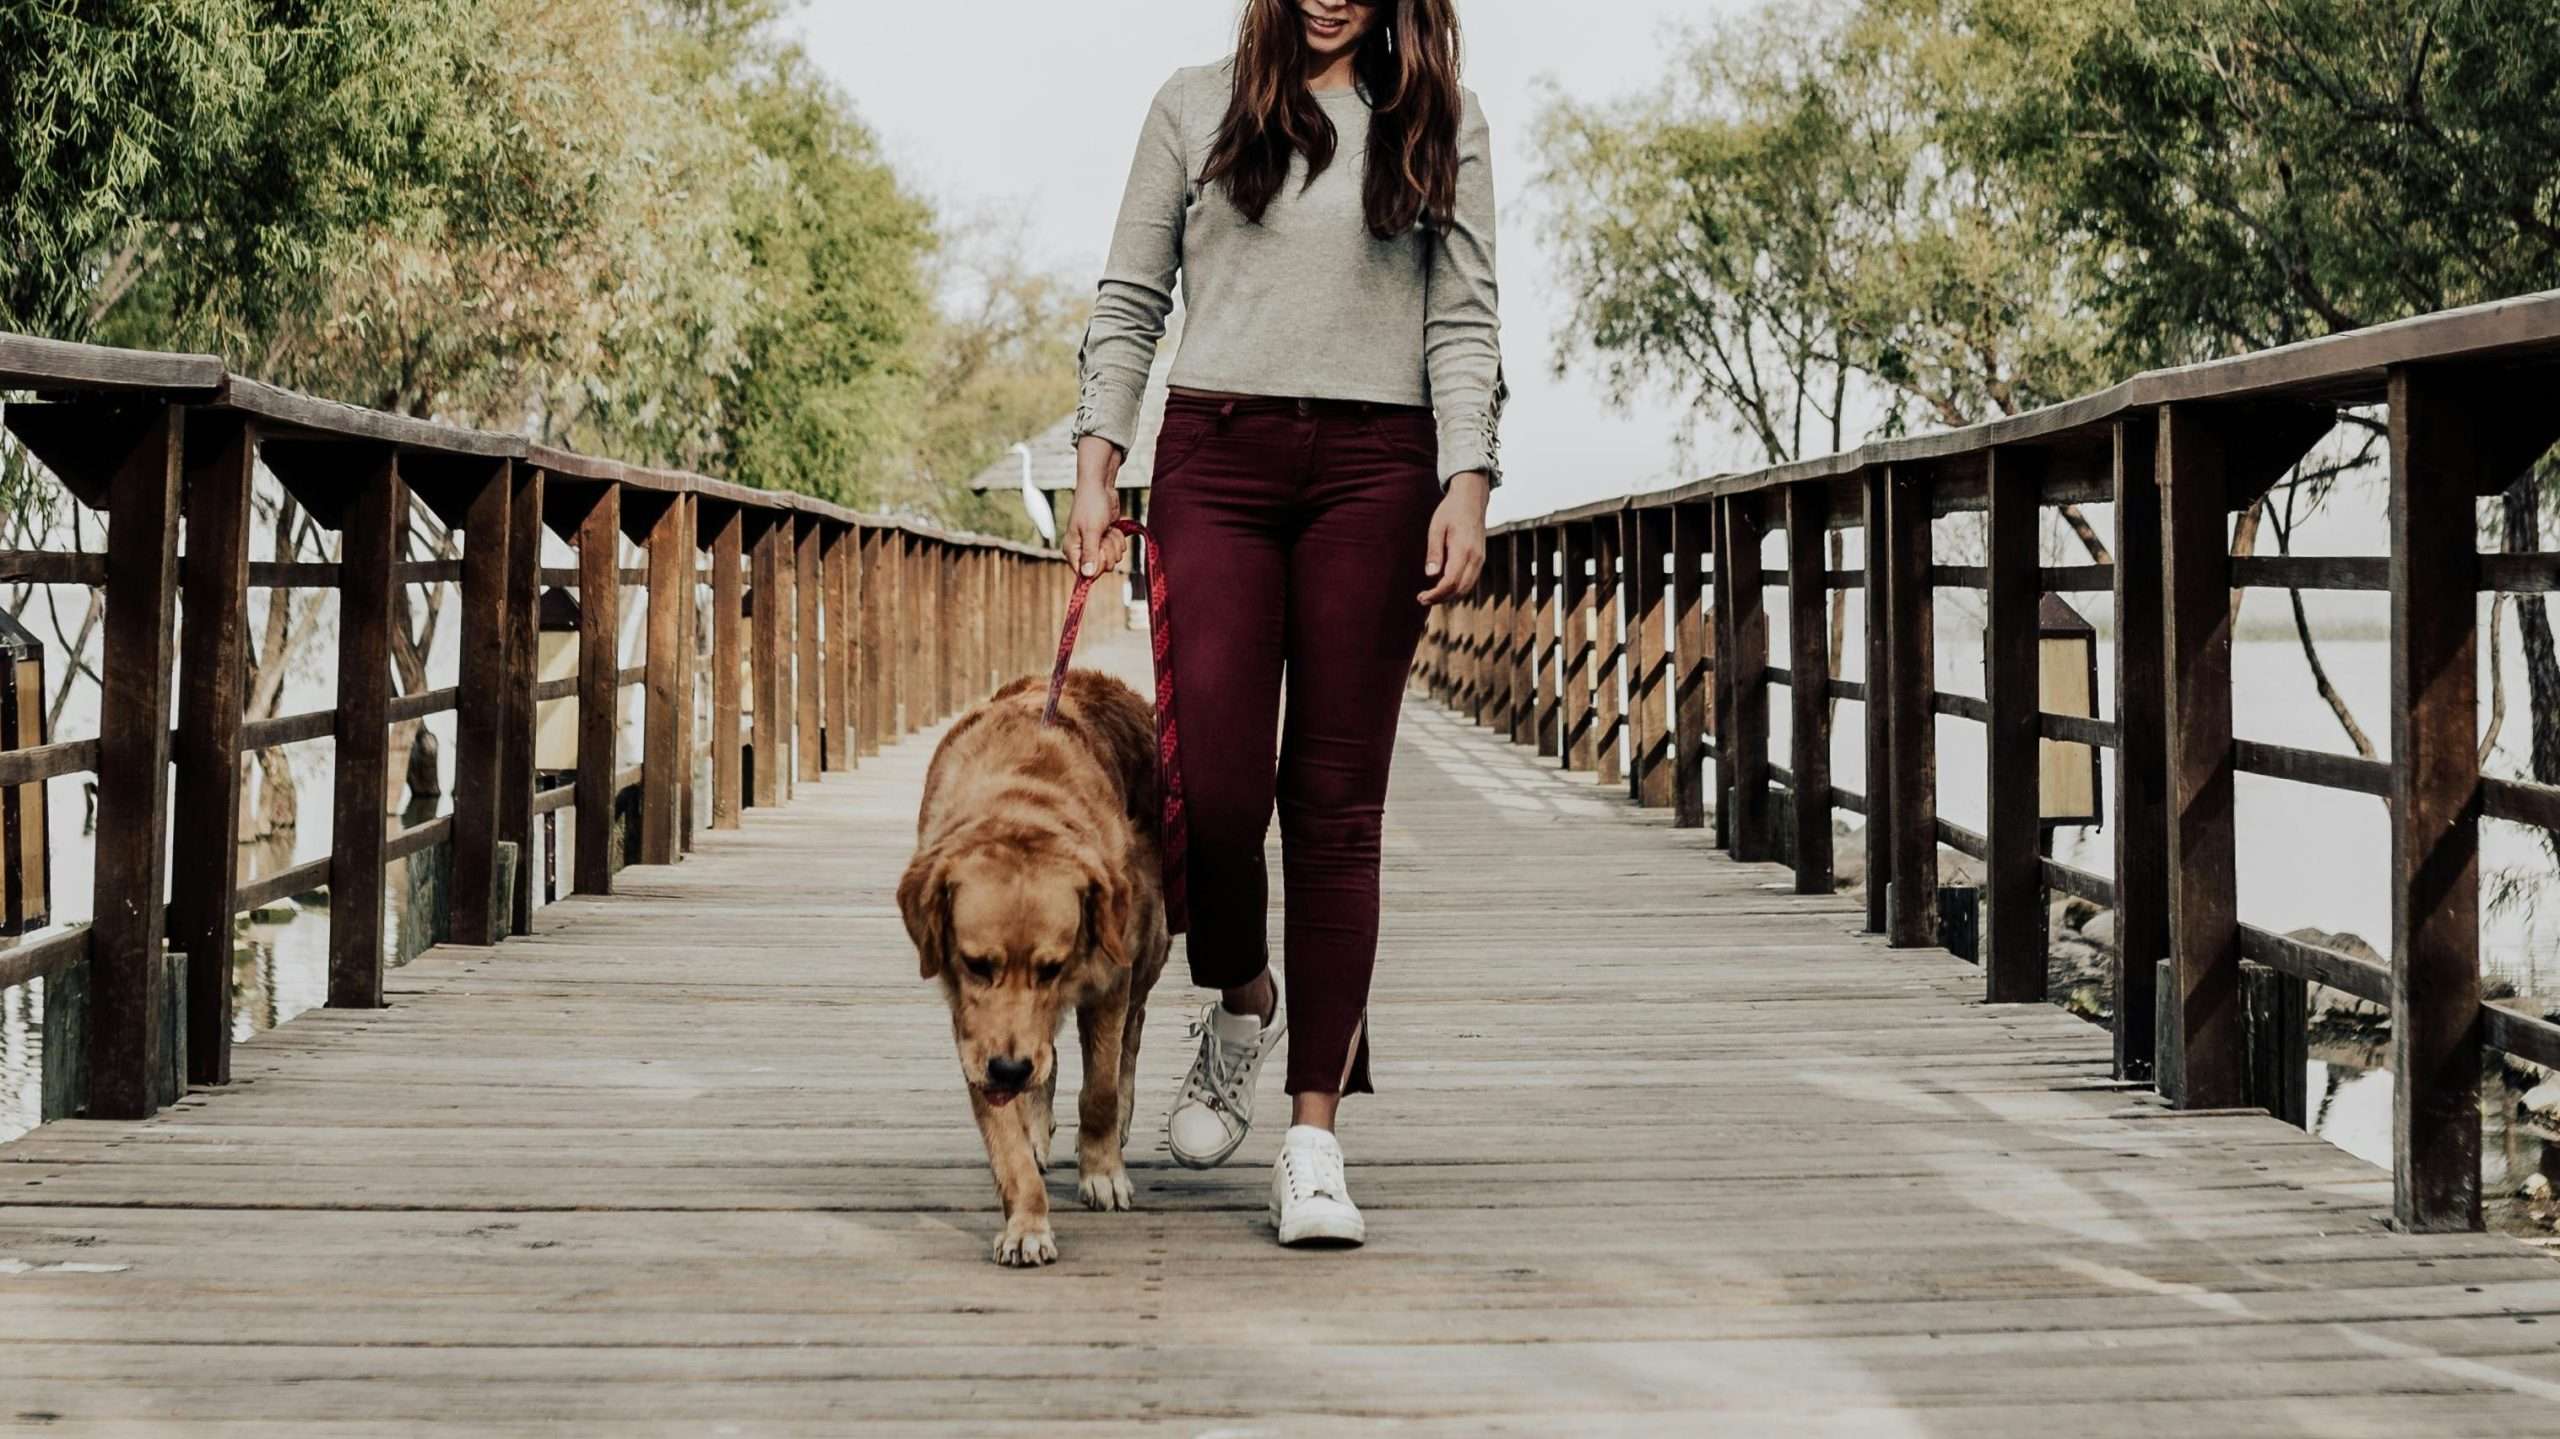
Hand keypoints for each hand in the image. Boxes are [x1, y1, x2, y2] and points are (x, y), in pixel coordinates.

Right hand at [1066, 435, 1127, 577]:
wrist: (1101, 487)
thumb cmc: (1092, 505)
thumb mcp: (1091, 530)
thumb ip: (1090, 554)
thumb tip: (1087, 576)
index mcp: (1072, 550)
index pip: (1085, 574)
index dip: (1096, 565)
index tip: (1099, 549)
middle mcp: (1082, 551)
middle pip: (1102, 568)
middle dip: (1108, 551)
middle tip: (1104, 535)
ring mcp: (1095, 547)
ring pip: (1112, 559)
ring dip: (1114, 543)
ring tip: (1107, 528)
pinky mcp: (1106, 541)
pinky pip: (1118, 550)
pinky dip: (1118, 538)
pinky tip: (1111, 527)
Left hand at [1418, 472, 1490, 604]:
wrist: (1471, 499)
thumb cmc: (1451, 511)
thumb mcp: (1436, 528)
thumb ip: (1434, 553)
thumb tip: (1430, 575)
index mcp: (1464, 550)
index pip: (1451, 582)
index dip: (1436, 594)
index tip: (1421, 597)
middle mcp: (1476, 558)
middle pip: (1460, 589)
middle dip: (1441, 598)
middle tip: (1422, 599)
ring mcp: (1480, 559)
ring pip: (1467, 588)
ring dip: (1450, 596)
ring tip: (1431, 595)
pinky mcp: (1480, 559)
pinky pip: (1470, 580)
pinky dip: (1458, 588)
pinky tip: (1444, 586)